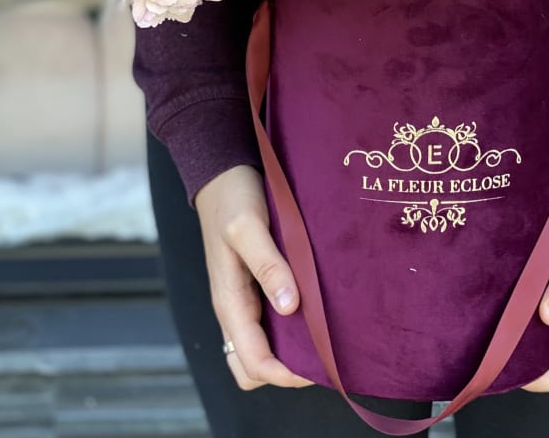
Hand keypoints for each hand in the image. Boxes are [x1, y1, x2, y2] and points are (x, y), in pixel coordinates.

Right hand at [194, 165, 312, 390]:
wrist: (222, 173)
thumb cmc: (233, 198)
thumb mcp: (249, 227)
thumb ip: (268, 266)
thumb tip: (290, 308)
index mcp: (229, 302)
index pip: (254, 364)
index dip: (286, 375)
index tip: (322, 365)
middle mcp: (235, 307)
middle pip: (254, 366)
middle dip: (287, 371)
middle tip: (326, 353)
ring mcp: (243, 297)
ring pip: (263, 346)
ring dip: (290, 351)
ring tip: (326, 335)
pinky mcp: (253, 283)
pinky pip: (269, 322)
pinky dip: (290, 327)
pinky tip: (315, 309)